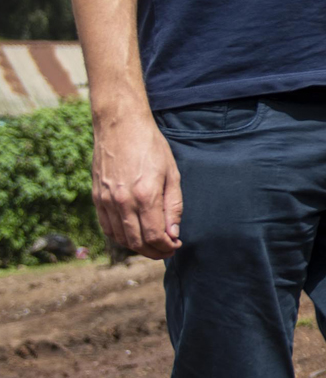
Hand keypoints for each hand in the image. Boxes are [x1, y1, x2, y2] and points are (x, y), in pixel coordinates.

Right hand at [92, 112, 181, 257]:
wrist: (120, 126)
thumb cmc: (151, 147)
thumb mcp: (172, 174)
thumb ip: (173, 206)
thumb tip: (173, 233)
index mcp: (145, 195)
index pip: (155, 235)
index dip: (166, 246)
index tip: (176, 245)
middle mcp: (122, 201)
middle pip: (136, 242)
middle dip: (154, 251)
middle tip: (167, 249)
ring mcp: (106, 200)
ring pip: (119, 237)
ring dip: (137, 247)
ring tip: (152, 244)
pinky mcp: (96, 197)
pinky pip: (106, 226)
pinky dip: (119, 237)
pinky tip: (132, 235)